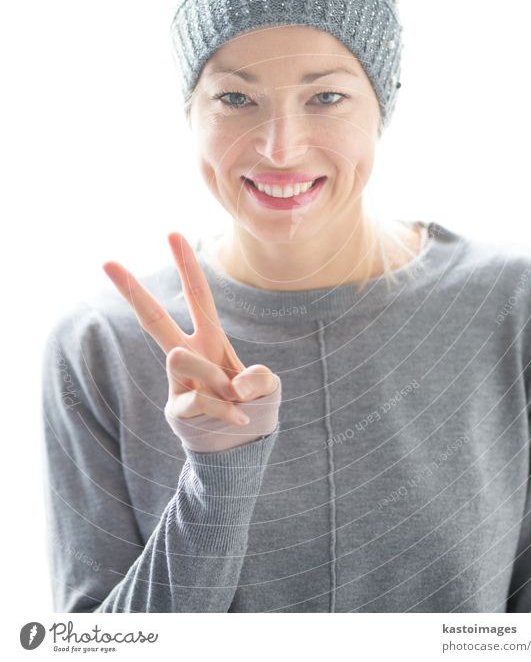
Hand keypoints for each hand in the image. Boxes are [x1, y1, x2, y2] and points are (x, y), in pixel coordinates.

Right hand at [102, 233, 280, 442]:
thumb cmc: (252, 409)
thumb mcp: (267, 389)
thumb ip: (259, 380)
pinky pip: (200, 399)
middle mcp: (188, 355)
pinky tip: (239, 420)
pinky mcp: (176, 410)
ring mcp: (177, 382)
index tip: (172, 233)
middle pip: (153, 319)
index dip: (187, 265)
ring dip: (217, 378)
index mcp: (211, 338)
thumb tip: (237, 384)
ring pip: (180, 357)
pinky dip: (227, 411)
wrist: (240, 452)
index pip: (198, 296)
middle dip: (132, 290)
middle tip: (107, 262)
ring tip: (236, 399)